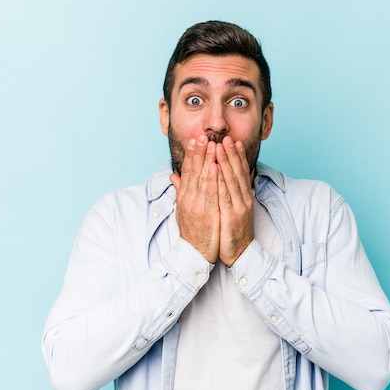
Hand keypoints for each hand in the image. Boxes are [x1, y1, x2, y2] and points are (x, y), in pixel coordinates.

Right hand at [170, 135, 220, 263]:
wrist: (194, 254)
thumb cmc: (192, 232)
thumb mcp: (183, 210)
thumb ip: (180, 191)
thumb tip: (174, 176)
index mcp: (184, 197)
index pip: (187, 171)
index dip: (191, 155)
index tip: (195, 140)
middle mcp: (188, 199)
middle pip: (193, 171)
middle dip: (198, 152)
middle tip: (202, 135)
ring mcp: (197, 206)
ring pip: (202, 179)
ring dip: (206, 160)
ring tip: (210, 144)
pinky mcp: (207, 214)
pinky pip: (210, 193)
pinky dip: (212, 179)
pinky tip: (215, 166)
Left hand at [216, 136, 254, 264]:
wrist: (239, 253)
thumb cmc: (232, 232)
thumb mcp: (230, 210)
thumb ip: (225, 194)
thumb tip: (222, 183)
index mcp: (243, 197)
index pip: (240, 172)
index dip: (236, 156)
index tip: (232, 142)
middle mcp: (243, 199)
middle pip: (237, 172)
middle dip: (231, 153)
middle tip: (226, 137)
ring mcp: (239, 206)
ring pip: (231, 179)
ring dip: (226, 161)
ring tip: (220, 146)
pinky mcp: (232, 215)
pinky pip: (225, 194)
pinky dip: (221, 179)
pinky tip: (216, 168)